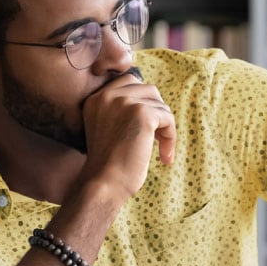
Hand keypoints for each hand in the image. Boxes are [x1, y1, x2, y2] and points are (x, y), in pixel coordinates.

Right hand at [80, 73, 175, 198]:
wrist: (104, 184)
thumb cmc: (109, 165)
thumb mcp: (109, 129)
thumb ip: (122, 110)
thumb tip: (153, 98)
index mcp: (95, 98)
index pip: (129, 81)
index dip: (144, 103)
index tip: (145, 129)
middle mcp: (107, 95)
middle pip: (147, 90)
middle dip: (156, 112)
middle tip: (155, 138)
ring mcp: (124, 102)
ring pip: (159, 104)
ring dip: (164, 126)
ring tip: (160, 149)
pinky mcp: (142, 113)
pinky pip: (167, 118)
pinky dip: (170, 137)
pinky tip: (165, 157)